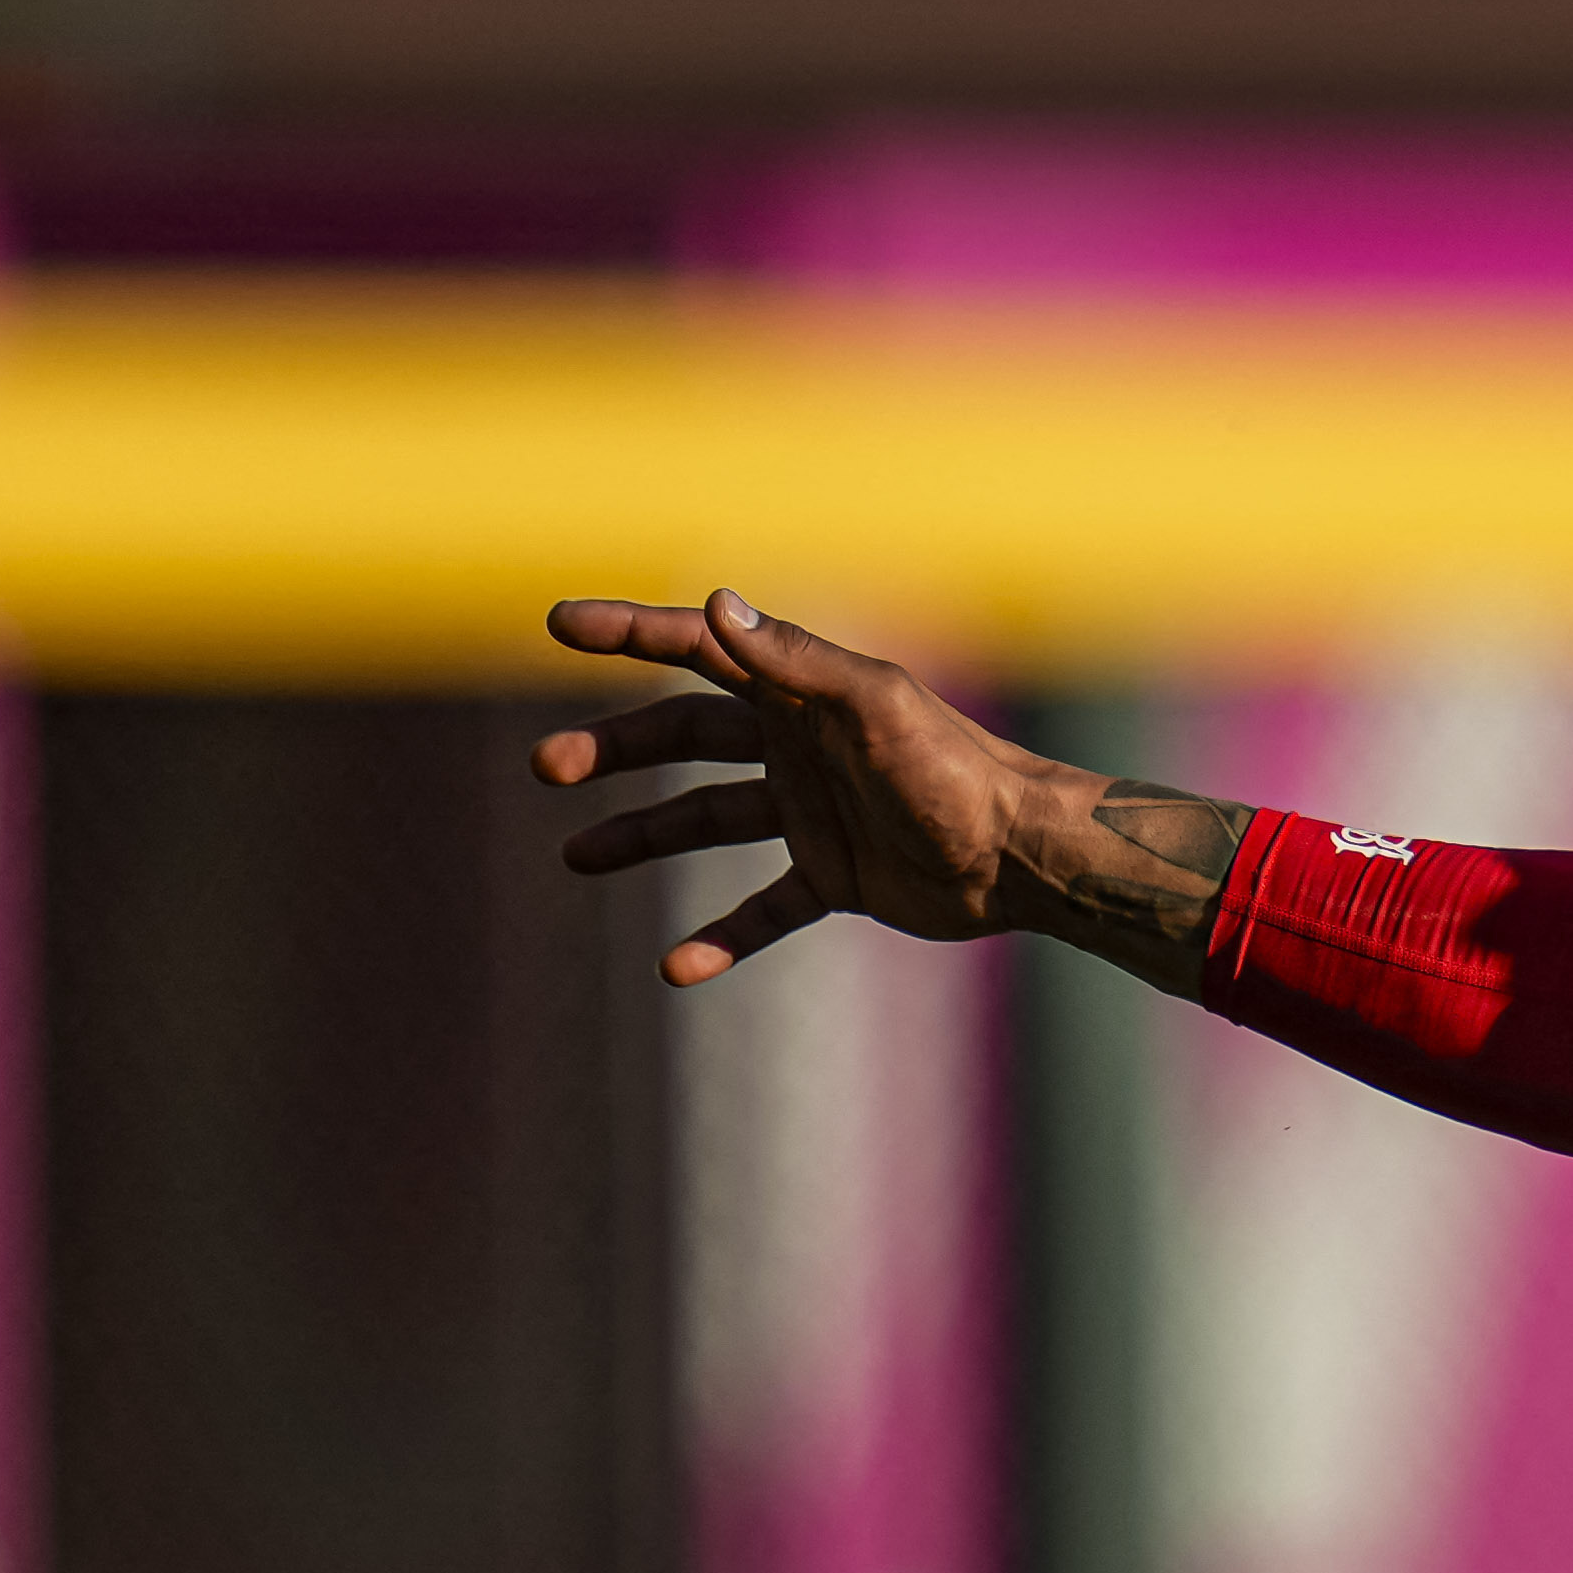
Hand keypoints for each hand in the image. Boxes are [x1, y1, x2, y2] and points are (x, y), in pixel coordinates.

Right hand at [536, 592, 1241, 995]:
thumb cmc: (957, 772)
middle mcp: (798, 746)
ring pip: (706, 818)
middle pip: (683, 736)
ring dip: (642, 834)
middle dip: (615, 746)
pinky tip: (677, 968)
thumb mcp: (873, 706)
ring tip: (576, 856)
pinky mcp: (835, 876)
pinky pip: (763, 907)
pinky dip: (721, 935)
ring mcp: (813, 813)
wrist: (1024, 856)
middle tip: (548, 767)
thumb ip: (793, 661)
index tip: (557, 625)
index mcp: (801, 695)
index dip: (629, 632)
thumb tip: (718, 604)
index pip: (698, 649)